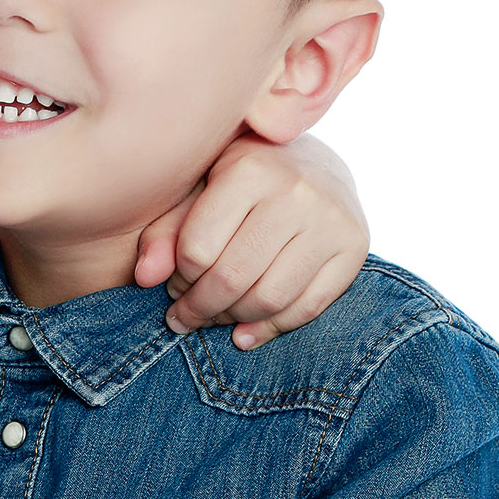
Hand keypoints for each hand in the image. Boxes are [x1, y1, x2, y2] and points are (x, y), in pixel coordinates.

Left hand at [133, 131, 368, 343]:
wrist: (314, 166)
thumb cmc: (240, 183)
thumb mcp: (196, 192)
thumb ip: (164, 232)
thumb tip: (144, 278)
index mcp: (250, 168)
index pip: (198, 250)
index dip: (178, 279)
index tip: (173, 284)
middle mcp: (297, 190)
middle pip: (233, 278)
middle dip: (199, 308)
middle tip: (184, 316)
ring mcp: (331, 219)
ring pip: (269, 299)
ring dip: (231, 321)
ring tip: (213, 318)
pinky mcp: (355, 246)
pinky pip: (307, 307)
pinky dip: (270, 329)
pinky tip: (244, 332)